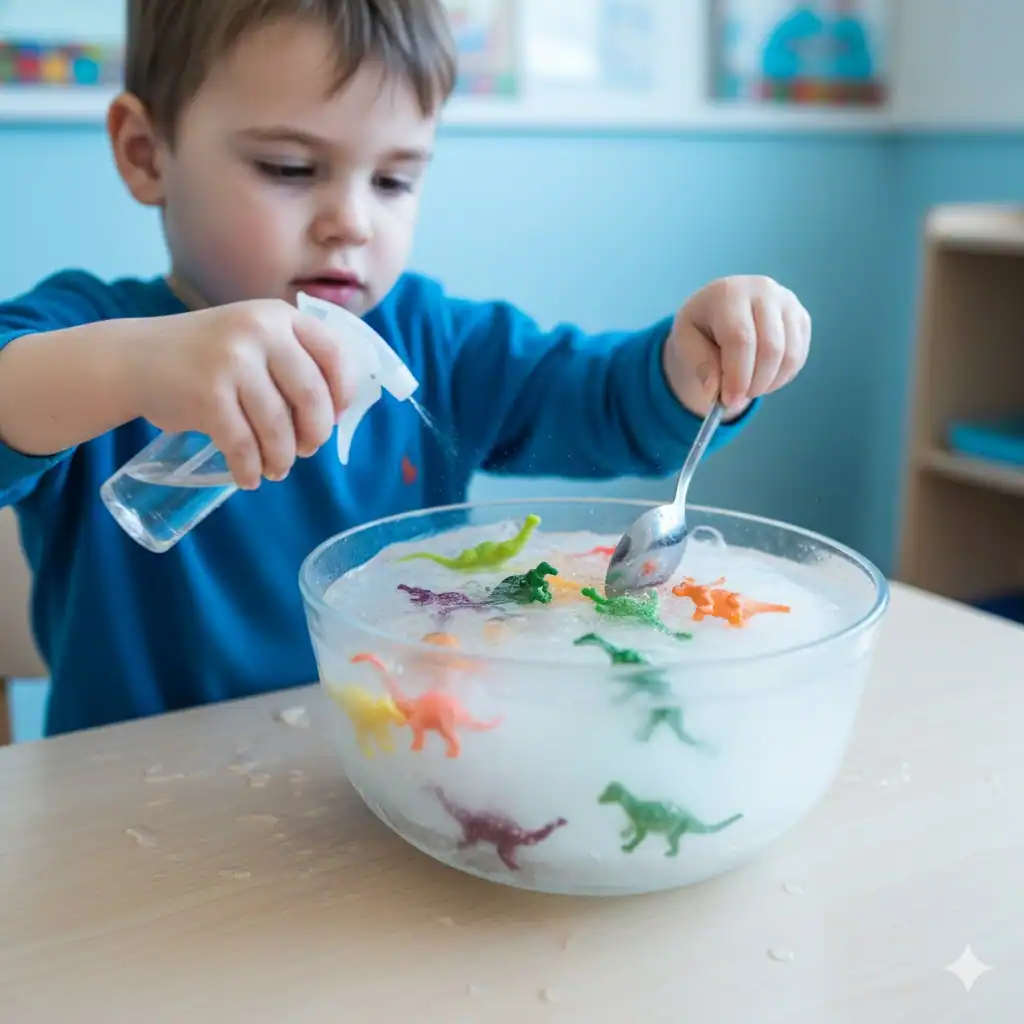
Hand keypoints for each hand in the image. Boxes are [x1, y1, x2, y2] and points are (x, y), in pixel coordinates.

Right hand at [128, 300, 347, 488]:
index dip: (342, 394)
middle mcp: (259, 331)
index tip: (334, 418)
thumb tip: (335, 414)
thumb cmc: (207, 357)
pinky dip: (249, 469)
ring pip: (278, 427)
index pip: (334, 355)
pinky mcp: (207, 394)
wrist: (134, 357)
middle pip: (312, 396)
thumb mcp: (253, 339)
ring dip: (282, 458)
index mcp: (279, 316)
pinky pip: (243, 445)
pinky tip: (249, 477)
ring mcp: (232, 361)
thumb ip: (292, 360)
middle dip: (315, 434)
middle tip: (306, 450)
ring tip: (276, 469)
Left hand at [663, 275, 810, 417]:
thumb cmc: (701, 327)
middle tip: (737, 399)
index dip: (737, 375)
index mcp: (729, 293)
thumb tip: (718, 392)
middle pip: (770, 348)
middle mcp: (763, 291)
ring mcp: (787, 303)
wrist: (720, 309)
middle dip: (754, 383)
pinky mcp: (801, 318)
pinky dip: (781, 377)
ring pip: (789, 356)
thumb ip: (701, 366)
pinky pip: (798, 358)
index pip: (740, 339)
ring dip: (769, 383)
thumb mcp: (686, 343)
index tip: (729, 400)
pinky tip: (761, 377)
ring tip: (747, 387)